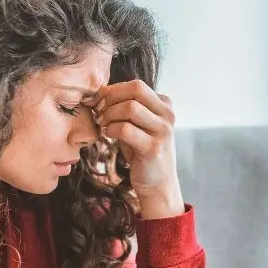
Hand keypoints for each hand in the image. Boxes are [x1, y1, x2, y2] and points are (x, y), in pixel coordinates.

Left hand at [90, 80, 180, 202]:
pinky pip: (125, 129)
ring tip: (103, 124)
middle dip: (111, 98)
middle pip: (136, 90)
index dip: (113, 90)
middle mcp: (167, 115)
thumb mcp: (136, 124)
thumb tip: (100, 90)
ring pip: (130, 108)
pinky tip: (108, 135)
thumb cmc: (141, 150)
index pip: (136, 85)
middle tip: (99, 111)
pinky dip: (111, 129)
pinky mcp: (153, 148)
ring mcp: (163, 131)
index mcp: (165, 105)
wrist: (157, 182)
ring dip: (109, 114)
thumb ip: (125, 106)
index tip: (99, 102)